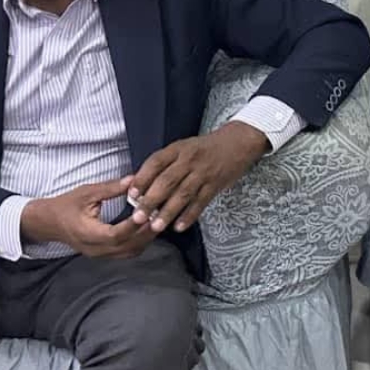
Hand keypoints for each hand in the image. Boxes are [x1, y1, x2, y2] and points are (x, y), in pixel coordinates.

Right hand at [20, 177, 157, 258]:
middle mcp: (95, 248)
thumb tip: (133, 180)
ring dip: (145, 239)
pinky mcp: (103, 254)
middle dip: (146, 233)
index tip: (146, 213)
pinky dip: (139, 242)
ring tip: (157, 221)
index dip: (132, 226)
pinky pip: (126, 253)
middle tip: (160, 217)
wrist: (48, 222)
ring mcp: (99, 254)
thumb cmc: (65, 205)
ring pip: (129, 252)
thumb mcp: (86, 193)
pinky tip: (147, 228)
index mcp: (88, 233)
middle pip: (126, 247)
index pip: (115, 234)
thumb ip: (110, 188)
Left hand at [128, 121, 268, 232]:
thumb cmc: (205, 148)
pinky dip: (189, 216)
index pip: (156, 162)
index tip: (131, 194)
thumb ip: (165, 164)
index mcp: (178, 149)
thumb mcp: (184, 147)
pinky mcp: (215, 185)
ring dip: (168, 212)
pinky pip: (200, 202)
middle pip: (167, 181)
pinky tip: (179, 227)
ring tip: (156, 227)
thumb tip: (142, 185)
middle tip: (138, 218)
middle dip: (151, 201)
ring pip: (183, 195)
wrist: (238, 142)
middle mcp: (189, 160)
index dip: (143, 178)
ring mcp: (203, 173)